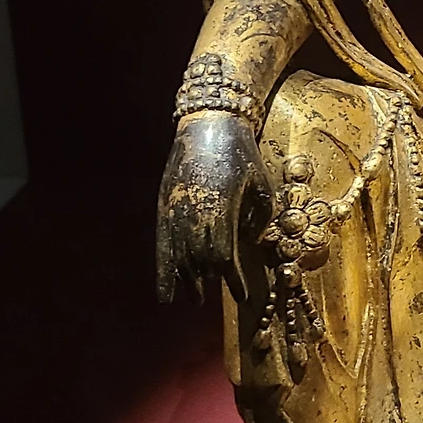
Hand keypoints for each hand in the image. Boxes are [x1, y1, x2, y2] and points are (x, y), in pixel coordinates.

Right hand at [156, 112, 271, 303]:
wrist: (207, 123)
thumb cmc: (241, 152)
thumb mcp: (260, 184)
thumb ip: (258, 217)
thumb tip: (250, 242)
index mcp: (220, 207)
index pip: (225, 255)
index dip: (232, 279)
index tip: (243, 297)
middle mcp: (195, 211)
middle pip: (200, 260)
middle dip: (209, 282)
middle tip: (215, 299)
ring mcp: (176, 209)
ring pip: (180, 256)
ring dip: (188, 280)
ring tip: (195, 299)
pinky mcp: (164, 205)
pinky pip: (162, 245)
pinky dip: (163, 271)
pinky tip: (164, 294)